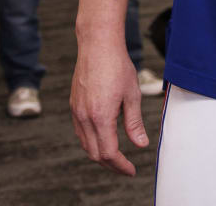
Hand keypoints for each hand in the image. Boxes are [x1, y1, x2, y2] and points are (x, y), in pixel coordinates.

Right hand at [70, 35, 148, 175]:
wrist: (97, 46)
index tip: (131, 170)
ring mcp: (76, 112)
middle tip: (126, 168)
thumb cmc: (118, 67)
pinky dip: (91, 141)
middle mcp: (84, 117)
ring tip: (117, 157)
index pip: (108, 152)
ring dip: (100, 154)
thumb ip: (134, 122)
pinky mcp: (74, 105)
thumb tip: (141, 144)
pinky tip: (104, 139)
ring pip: (85, 144)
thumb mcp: (132, 95)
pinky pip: (81, 132)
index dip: (120, 165)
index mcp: (100, 116)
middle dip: (110, 164)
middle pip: (94, 153)